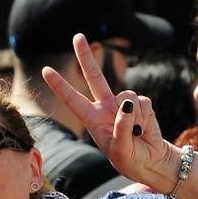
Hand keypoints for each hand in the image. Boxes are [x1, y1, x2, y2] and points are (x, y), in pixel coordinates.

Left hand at [42, 33, 177, 188]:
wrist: (151, 162)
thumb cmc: (130, 160)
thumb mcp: (121, 150)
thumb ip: (121, 128)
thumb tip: (126, 103)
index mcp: (92, 120)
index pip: (73, 100)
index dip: (60, 85)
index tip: (46, 70)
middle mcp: (105, 108)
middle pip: (94, 77)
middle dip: (86, 57)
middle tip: (78, 36)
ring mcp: (123, 104)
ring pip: (127, 94)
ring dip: (134, 116)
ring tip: (135, 134)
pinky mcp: (142, 105)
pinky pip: (143, 101)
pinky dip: (145, 116)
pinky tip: (144, 129)